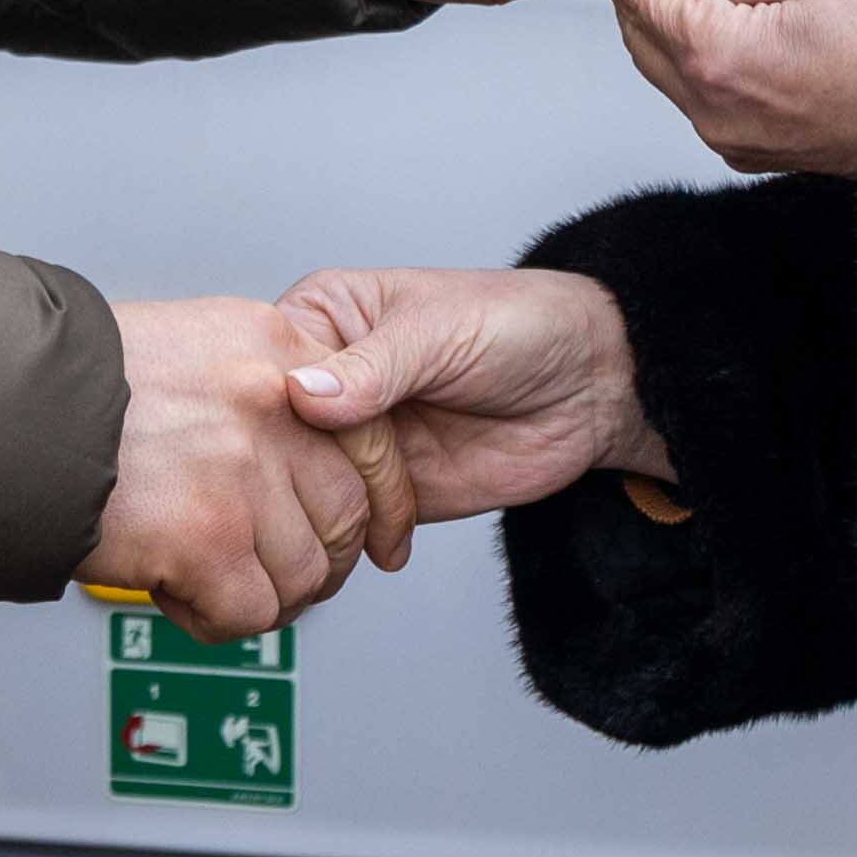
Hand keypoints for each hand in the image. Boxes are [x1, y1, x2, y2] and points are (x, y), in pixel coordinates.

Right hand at [86, 296, 415, 640]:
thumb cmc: (73, 381)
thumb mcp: (192, 342)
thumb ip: (255, 386)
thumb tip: (305, 434)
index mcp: (277, 347)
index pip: (372, 434)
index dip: (383, 500)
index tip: (378, 534)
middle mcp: (273, 405)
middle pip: (346, 514)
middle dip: (319, 561)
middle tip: (273, 572)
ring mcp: (243, 473)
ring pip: (303, 573)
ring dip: (260, 594)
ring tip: (205, 579)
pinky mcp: (207, 538)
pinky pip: (249, 612)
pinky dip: (214, 620)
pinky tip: (177, 594)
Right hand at [274, 265, 666, 520]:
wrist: (593, 386)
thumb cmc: (521, 326)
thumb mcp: (439, 331)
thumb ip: (372, 365)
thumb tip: (302, 392)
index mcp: (326, 317)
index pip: (263, 364)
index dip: (267, 405)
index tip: (287, 434)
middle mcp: (331, 380)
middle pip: (276, 436)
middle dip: (299, 468)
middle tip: (334, 480)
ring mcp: (355, 439)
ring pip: (306, 486)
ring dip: (326, 511)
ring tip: (363, 512)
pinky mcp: (384, 490)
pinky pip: (347, 524)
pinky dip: (355, 540)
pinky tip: (373, 538)